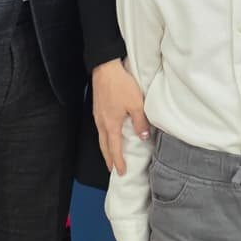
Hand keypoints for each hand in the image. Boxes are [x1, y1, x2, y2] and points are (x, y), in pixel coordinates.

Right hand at [92, 58, 148, 174]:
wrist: (105, 68)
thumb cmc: (121, 85)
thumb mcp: (136, 104)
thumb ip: (140, 122)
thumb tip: (143, 137)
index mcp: (111, 125)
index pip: (114, 149)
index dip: (118, 162)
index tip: (122, 172)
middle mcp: (101, 123)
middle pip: (104, 146)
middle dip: (108, 159)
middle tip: (113, 169)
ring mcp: (97, 116)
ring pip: (101, 137)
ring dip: (105, 149)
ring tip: (110, 156)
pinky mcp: (97, 108)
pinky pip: (100, 128)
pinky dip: (104, 137)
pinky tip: (109, 135)